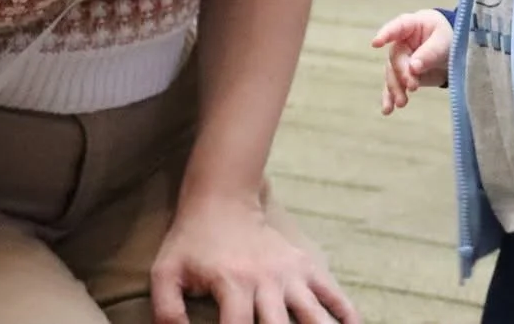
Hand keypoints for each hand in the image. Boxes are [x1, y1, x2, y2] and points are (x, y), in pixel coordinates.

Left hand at [151, 194, 358, 323]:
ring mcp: (290, 274)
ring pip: (313, 315)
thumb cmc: (191, 243)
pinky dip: (347, 314)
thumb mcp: (166, 273)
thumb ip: (166, 310)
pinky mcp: (306, 266)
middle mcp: (266, 280)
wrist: (223, 201)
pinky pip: (333, 294)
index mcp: (232, 283)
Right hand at [372, 10, 451, 113]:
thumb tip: (413, 68)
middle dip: (402, 73)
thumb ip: (429, 53)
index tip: (376, 43)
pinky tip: (388, 110)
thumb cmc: (448, 38)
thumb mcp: (444, 42)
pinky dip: (391, 97)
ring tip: (401, 103)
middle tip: (412, 86)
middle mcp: (402, 42)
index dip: (386, 34)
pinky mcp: (403, 76)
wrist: (453, 51)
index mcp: (412, 25)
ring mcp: (401, 60)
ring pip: (392, 74)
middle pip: (396, 57)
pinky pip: (394, 86)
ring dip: (395, 89)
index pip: (398, 27)